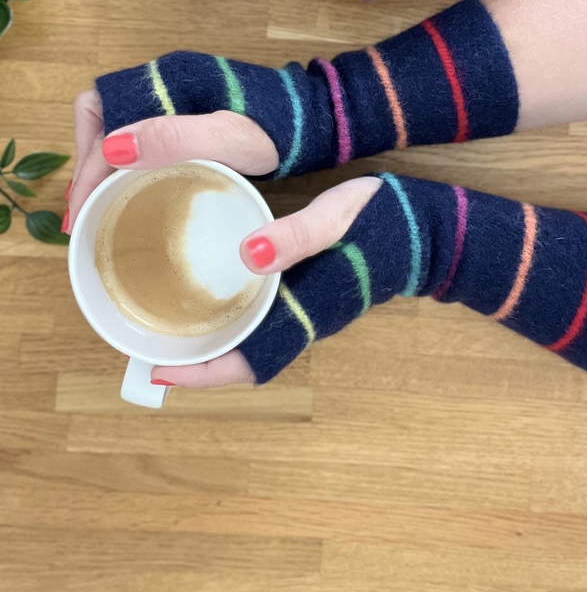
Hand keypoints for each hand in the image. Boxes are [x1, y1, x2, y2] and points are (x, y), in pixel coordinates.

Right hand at [67, 89, 278, 230]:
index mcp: (164, 83)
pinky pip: (141, 137)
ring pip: (117, 129)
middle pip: (100, 122)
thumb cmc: (276, 129)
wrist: (311, 121)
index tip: (81, 212)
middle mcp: (161, 85)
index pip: (104, 128)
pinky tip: (129, 189)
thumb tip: (112, 150)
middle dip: (87, 165)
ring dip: (102, 165)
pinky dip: (125, 163)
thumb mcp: (228, 138)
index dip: (88, 172)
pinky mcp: (186, 116)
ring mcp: (172, 100)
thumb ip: (175, 138)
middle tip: (83, 211)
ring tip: (98, 205)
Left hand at [150, 176, 382, 387]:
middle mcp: (306, 322)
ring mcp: (311, 314)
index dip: (203, 373)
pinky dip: (237, 323)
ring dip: (216, 344)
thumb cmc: (386, 225)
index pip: (248, 362)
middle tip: (152, 345)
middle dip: (199, 363)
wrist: (429, 234)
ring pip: (254, 345)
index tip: (158, 372)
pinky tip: (218, 296)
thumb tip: (246, 254)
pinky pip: (266, 325)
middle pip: (243, 361)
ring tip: (174, 324)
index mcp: (307, 311)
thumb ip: (298, 236)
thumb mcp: (340, 218)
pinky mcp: (314, 298)